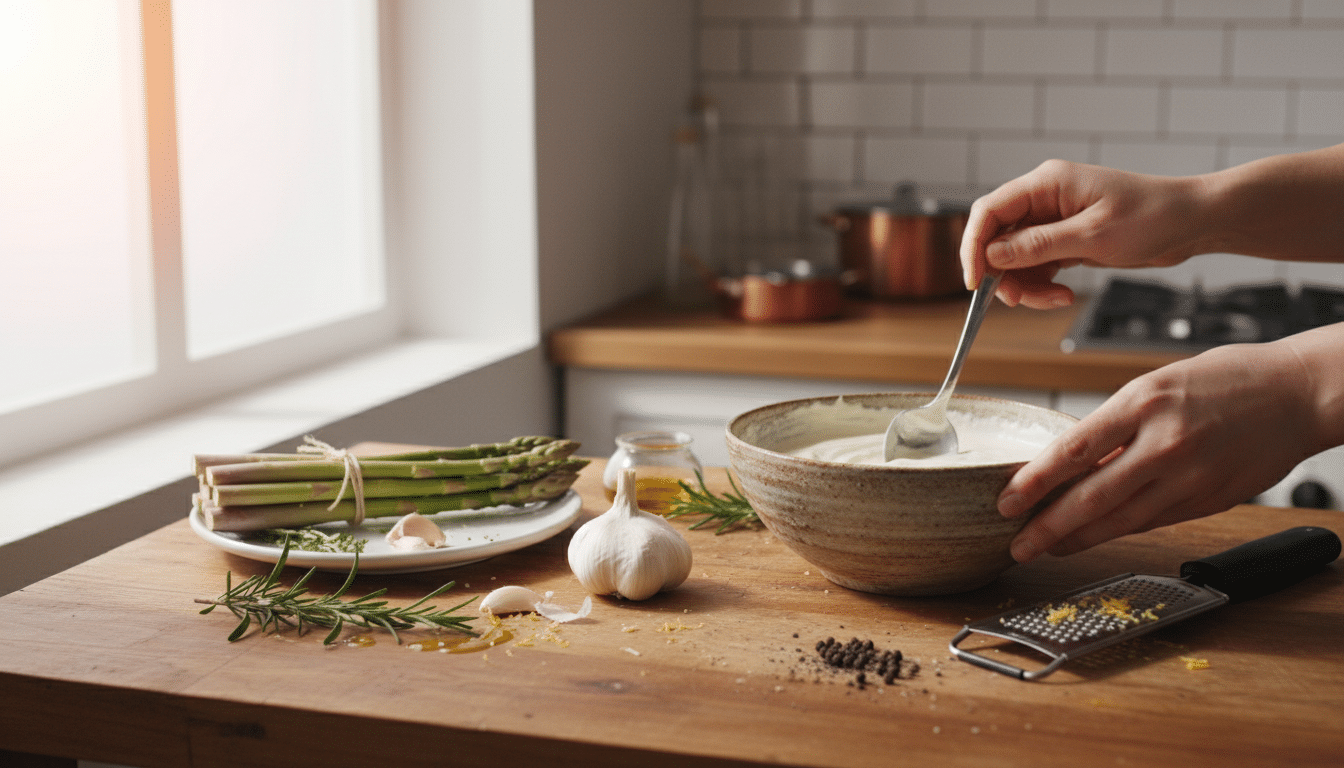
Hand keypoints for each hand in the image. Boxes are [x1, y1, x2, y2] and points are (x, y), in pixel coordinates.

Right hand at [959, 159, 1203, 308]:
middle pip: (997, 238)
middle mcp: (1044, 200)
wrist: (1193, 223)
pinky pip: (1037, 266)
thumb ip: (1038, 245)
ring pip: (1015, 258)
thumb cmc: (1153, 217)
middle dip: (1002, 273)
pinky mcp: (1066, 240)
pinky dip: (1043, 286)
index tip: (975, 281)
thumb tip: (992, 255)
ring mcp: (1054, 221)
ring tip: (1055, 300)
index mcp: (1046, 184)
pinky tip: (1065, 296)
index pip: (989, 211)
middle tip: (1017, 300)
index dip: (973, 246)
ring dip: (1026, 285)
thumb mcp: (1093, 235)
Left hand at [1000, 339, 1321, 561]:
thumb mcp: (1158, 384)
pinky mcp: (1208, 500)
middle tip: (1016, 544)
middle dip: (1047, 527)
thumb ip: (1115, 425)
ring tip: (1046, 547)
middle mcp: (1164, 442)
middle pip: (1091, 497)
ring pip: (1120, 519)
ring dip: (1077, 538)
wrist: (1298, 395)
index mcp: (1143, 402)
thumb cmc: (1225, 380)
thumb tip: (1069, 462)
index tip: (1006, 502)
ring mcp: (1189, 477)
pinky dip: (1117, 532)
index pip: (1073, 450)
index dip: (1034, 482)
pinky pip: (1152, 522)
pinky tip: (1093, 537)